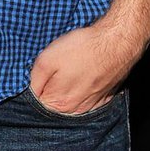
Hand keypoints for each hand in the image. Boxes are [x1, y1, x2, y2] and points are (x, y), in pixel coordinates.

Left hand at [28, 17, 144, 114]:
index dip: (37, 87)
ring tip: (73, 69)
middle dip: (52, 88)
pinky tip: (85, 75)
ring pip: (72, 101)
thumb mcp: (46, 59)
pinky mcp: (106, 96)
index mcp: (58, 103)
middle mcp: (76, 109)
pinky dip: (84, 89)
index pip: (39, 103)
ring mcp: (93, 104)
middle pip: (55, 103)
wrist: (117, 41)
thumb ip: (35, 80)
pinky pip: (89, 98)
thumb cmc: (82, 48)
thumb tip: (31, 91)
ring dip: (69, 88)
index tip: (42, 75)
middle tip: (57, 70)